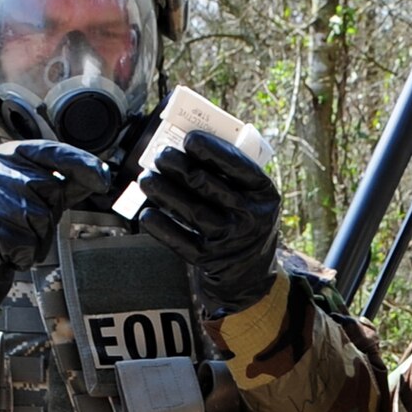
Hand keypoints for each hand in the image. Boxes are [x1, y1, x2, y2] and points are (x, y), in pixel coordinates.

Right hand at [0, 140, 114, 308]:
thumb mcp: (25, 193)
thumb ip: (59, 183)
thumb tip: (98, 175)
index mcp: (4, 155)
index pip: (50, 151)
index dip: (80, 163)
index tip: (103, 178)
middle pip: (51, 191)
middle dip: (45, 215)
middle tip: (19, 223)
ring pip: (41, 220)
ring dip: (34, 238)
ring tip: (10, 236)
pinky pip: (28, 245)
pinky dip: (22, 255)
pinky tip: (3, 251)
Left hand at [137, 129, 281, 314]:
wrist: (251, 272)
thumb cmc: (244, 220)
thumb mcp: (252, 197)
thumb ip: (230, 174)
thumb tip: (187, 144)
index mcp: (263, 194)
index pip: (237, 165)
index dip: (210, 149)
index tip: (189, 139)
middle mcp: (249, 217)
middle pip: (206, 184)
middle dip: (178, 165)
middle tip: (161, 156)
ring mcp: (230, 241)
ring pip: (191, 211)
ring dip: (163, 190)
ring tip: (147, 179)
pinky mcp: (210, 260)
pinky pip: (180, 241)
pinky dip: (161, 227)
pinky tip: (147, 214)